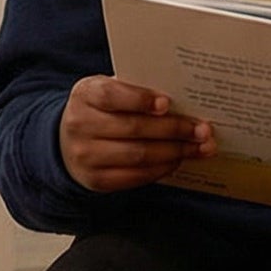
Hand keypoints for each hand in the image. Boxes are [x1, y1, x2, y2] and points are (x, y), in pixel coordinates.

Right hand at [59, 75, 214, 192]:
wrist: (67, 141)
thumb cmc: (102, 109)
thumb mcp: (110, 90)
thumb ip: (137, 90)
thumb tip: (184, 97)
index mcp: (85, 94)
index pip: (112, 96)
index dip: (140, 100)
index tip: (167, 103)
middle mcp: (80, 125)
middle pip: (133, 128)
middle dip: (174, 129)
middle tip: (203, 129)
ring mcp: (85, 156)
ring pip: (138, 155)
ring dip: (175, 152)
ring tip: (200, 147)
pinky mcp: (96, 180)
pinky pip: (135, 176)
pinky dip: (161, 168)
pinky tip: (179, 160)